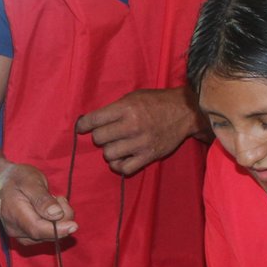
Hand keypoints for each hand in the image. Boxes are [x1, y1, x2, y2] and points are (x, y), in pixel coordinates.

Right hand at [0, 163, 75, 243]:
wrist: (3, 183)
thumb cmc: (18, 178)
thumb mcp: (31, 180)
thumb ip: (42, 199)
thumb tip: (56, 215)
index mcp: (12, 212)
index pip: (36, 228)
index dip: (57, 230)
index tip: (74, 226)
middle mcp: (14, 228)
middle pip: (44, 234)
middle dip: (61, 219)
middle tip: (60, 198)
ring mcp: (19, 235)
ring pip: (47, 236)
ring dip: (59, 221)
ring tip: (52, 200)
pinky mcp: (26, 237)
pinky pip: (46, 236)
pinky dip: (54, 224)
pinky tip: (50, 210)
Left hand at [75, 87, 199, 176]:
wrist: (184, 111)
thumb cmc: (156, 102)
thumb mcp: (133, 97)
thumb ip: (114, 109)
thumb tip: (92, 121)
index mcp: (126, 108)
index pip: (94, 120)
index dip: (83, 125)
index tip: (81, 128)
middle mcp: (132, 126)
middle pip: (99, 139)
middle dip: (99, 137)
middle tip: (106, 134)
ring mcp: (140, 143)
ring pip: (109, 155)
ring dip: (109, 151)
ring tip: (116, 145)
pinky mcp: (149, 156)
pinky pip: (124, 169)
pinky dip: (118, 166)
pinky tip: (120, 159)